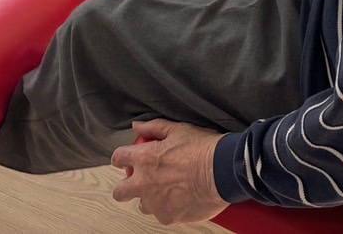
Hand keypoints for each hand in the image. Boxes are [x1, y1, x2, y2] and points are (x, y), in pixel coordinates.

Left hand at [111, 119, 226, 225]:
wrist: (224, 171)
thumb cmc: (204, 149)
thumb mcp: (180, 130)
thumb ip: (154, 127)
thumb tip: (137, 126)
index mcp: (145, 159)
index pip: (119, 158)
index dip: (122, 158)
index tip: (128, 159)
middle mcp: (144, 184)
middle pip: (120, 192)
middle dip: (125, 187)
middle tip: (141, 181)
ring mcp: (155, 204)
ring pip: (143, 205)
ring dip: (151, 198)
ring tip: (170, 190)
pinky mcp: (168, 218)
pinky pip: (163, 214)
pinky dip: (171, 207)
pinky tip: (184, 198)